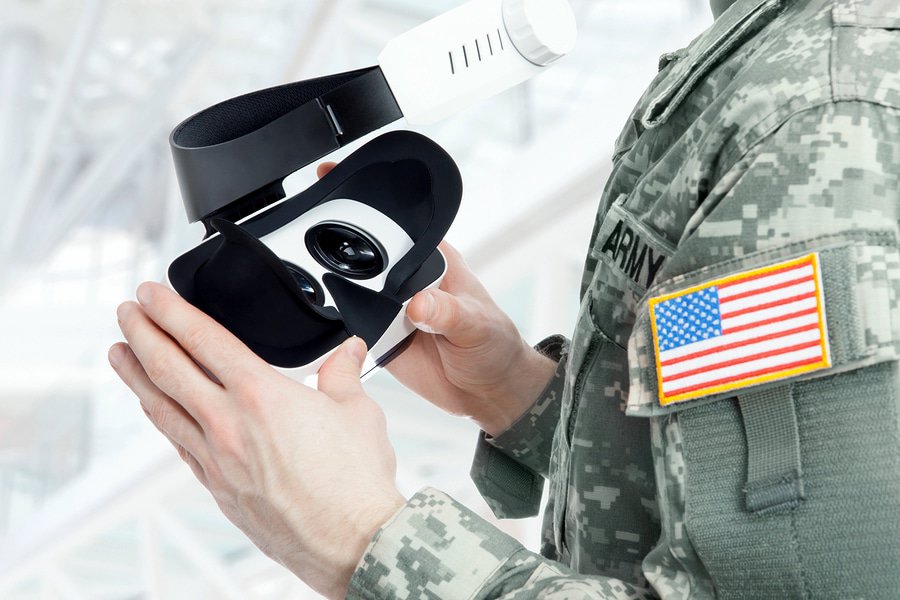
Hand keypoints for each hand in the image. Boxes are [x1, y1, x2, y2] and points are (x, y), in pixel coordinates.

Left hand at [109, 282, 403, 598]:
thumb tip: (347, 352)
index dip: (170, 310)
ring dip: (135, 376)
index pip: (202, 339)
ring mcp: (217, 459)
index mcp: (260, 394)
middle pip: (168, 368)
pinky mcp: (219, 488)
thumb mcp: (358, 412)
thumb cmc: (354, 482)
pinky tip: (156, 412)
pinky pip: (177, 445)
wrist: (350, 541)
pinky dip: (161, 420)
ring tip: (118, 354)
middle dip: (141, 333)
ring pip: (162, 408)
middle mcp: (228, 424)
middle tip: (126, 312)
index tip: (150, 294)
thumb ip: (343, 374)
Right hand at [316, 163, 556, 436]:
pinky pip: (348, 326)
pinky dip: (339, 326)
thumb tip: (418, 302)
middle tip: (316, 242)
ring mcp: (388, 306)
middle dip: (339, 245)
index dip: (366, 200)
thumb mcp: (477, 324)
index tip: (335, 181)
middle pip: (363, 251)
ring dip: (336, 289)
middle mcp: (405, 278)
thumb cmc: (494, 344)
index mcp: (431, 258)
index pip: (395, 221)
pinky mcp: (377, 336)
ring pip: (349, 287)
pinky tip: (336, 326)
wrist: (487, 392)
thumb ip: (448, 312)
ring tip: (333, 294)